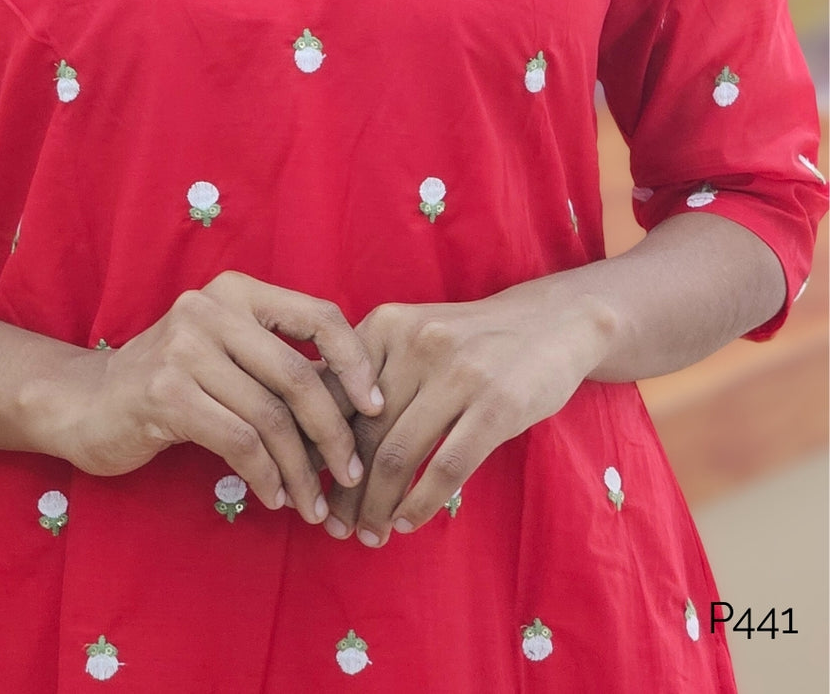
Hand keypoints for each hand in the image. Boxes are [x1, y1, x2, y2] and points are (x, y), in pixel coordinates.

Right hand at [56, 271, 383, 524]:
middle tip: (348, 474)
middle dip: (333, 432)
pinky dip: (264, 475)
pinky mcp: (165, 392)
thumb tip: (358, 403)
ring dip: (300, 468)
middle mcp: (212, 308)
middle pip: (298, 374)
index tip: (376, 407)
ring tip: (311, 501)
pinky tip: (273, 496)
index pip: (318, 314)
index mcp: (238, 291)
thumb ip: (278, 361)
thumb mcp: (227, 352)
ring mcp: (185, 348)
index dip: (354, 361)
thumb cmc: (173, 381)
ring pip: (270, 416)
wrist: (87, 402)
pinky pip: (238, 440)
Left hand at [322, 280, 614, 545]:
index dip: (314, 449)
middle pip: (364, 432)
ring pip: (400, 455)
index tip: (306, 488)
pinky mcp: (497, 406)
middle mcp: (417, 344)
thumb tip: (309, 432)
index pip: (335, 396)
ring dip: (378, 505)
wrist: (550, 323)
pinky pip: (447, 467)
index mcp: (387, 326)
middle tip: (335, 526)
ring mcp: (459, 374)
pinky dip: (421, 503)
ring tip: (370, 533)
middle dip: (344, 490)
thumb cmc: (468, 341)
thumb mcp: (413, 337)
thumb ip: (367, 373)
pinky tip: (408, 522)